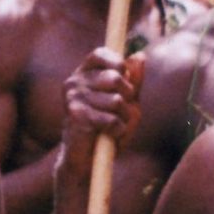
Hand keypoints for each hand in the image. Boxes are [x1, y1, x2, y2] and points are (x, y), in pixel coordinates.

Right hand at [61, 48, 140, 163]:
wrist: (87, 160)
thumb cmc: (108, 127)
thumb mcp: (126, 101)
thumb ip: (133, 80)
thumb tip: (140, 55)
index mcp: (84, 73)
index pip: (100, 53)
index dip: (117, 62)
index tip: (124, 75)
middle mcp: (75, 81)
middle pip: (114, 78)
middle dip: (128, 97)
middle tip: (121, 111)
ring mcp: (73, 97)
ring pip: (116, 101)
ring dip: (123, 118)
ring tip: (113, 126)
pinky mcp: (75, 115)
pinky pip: (111, 119)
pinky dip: (117, 130)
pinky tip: (108, 135)